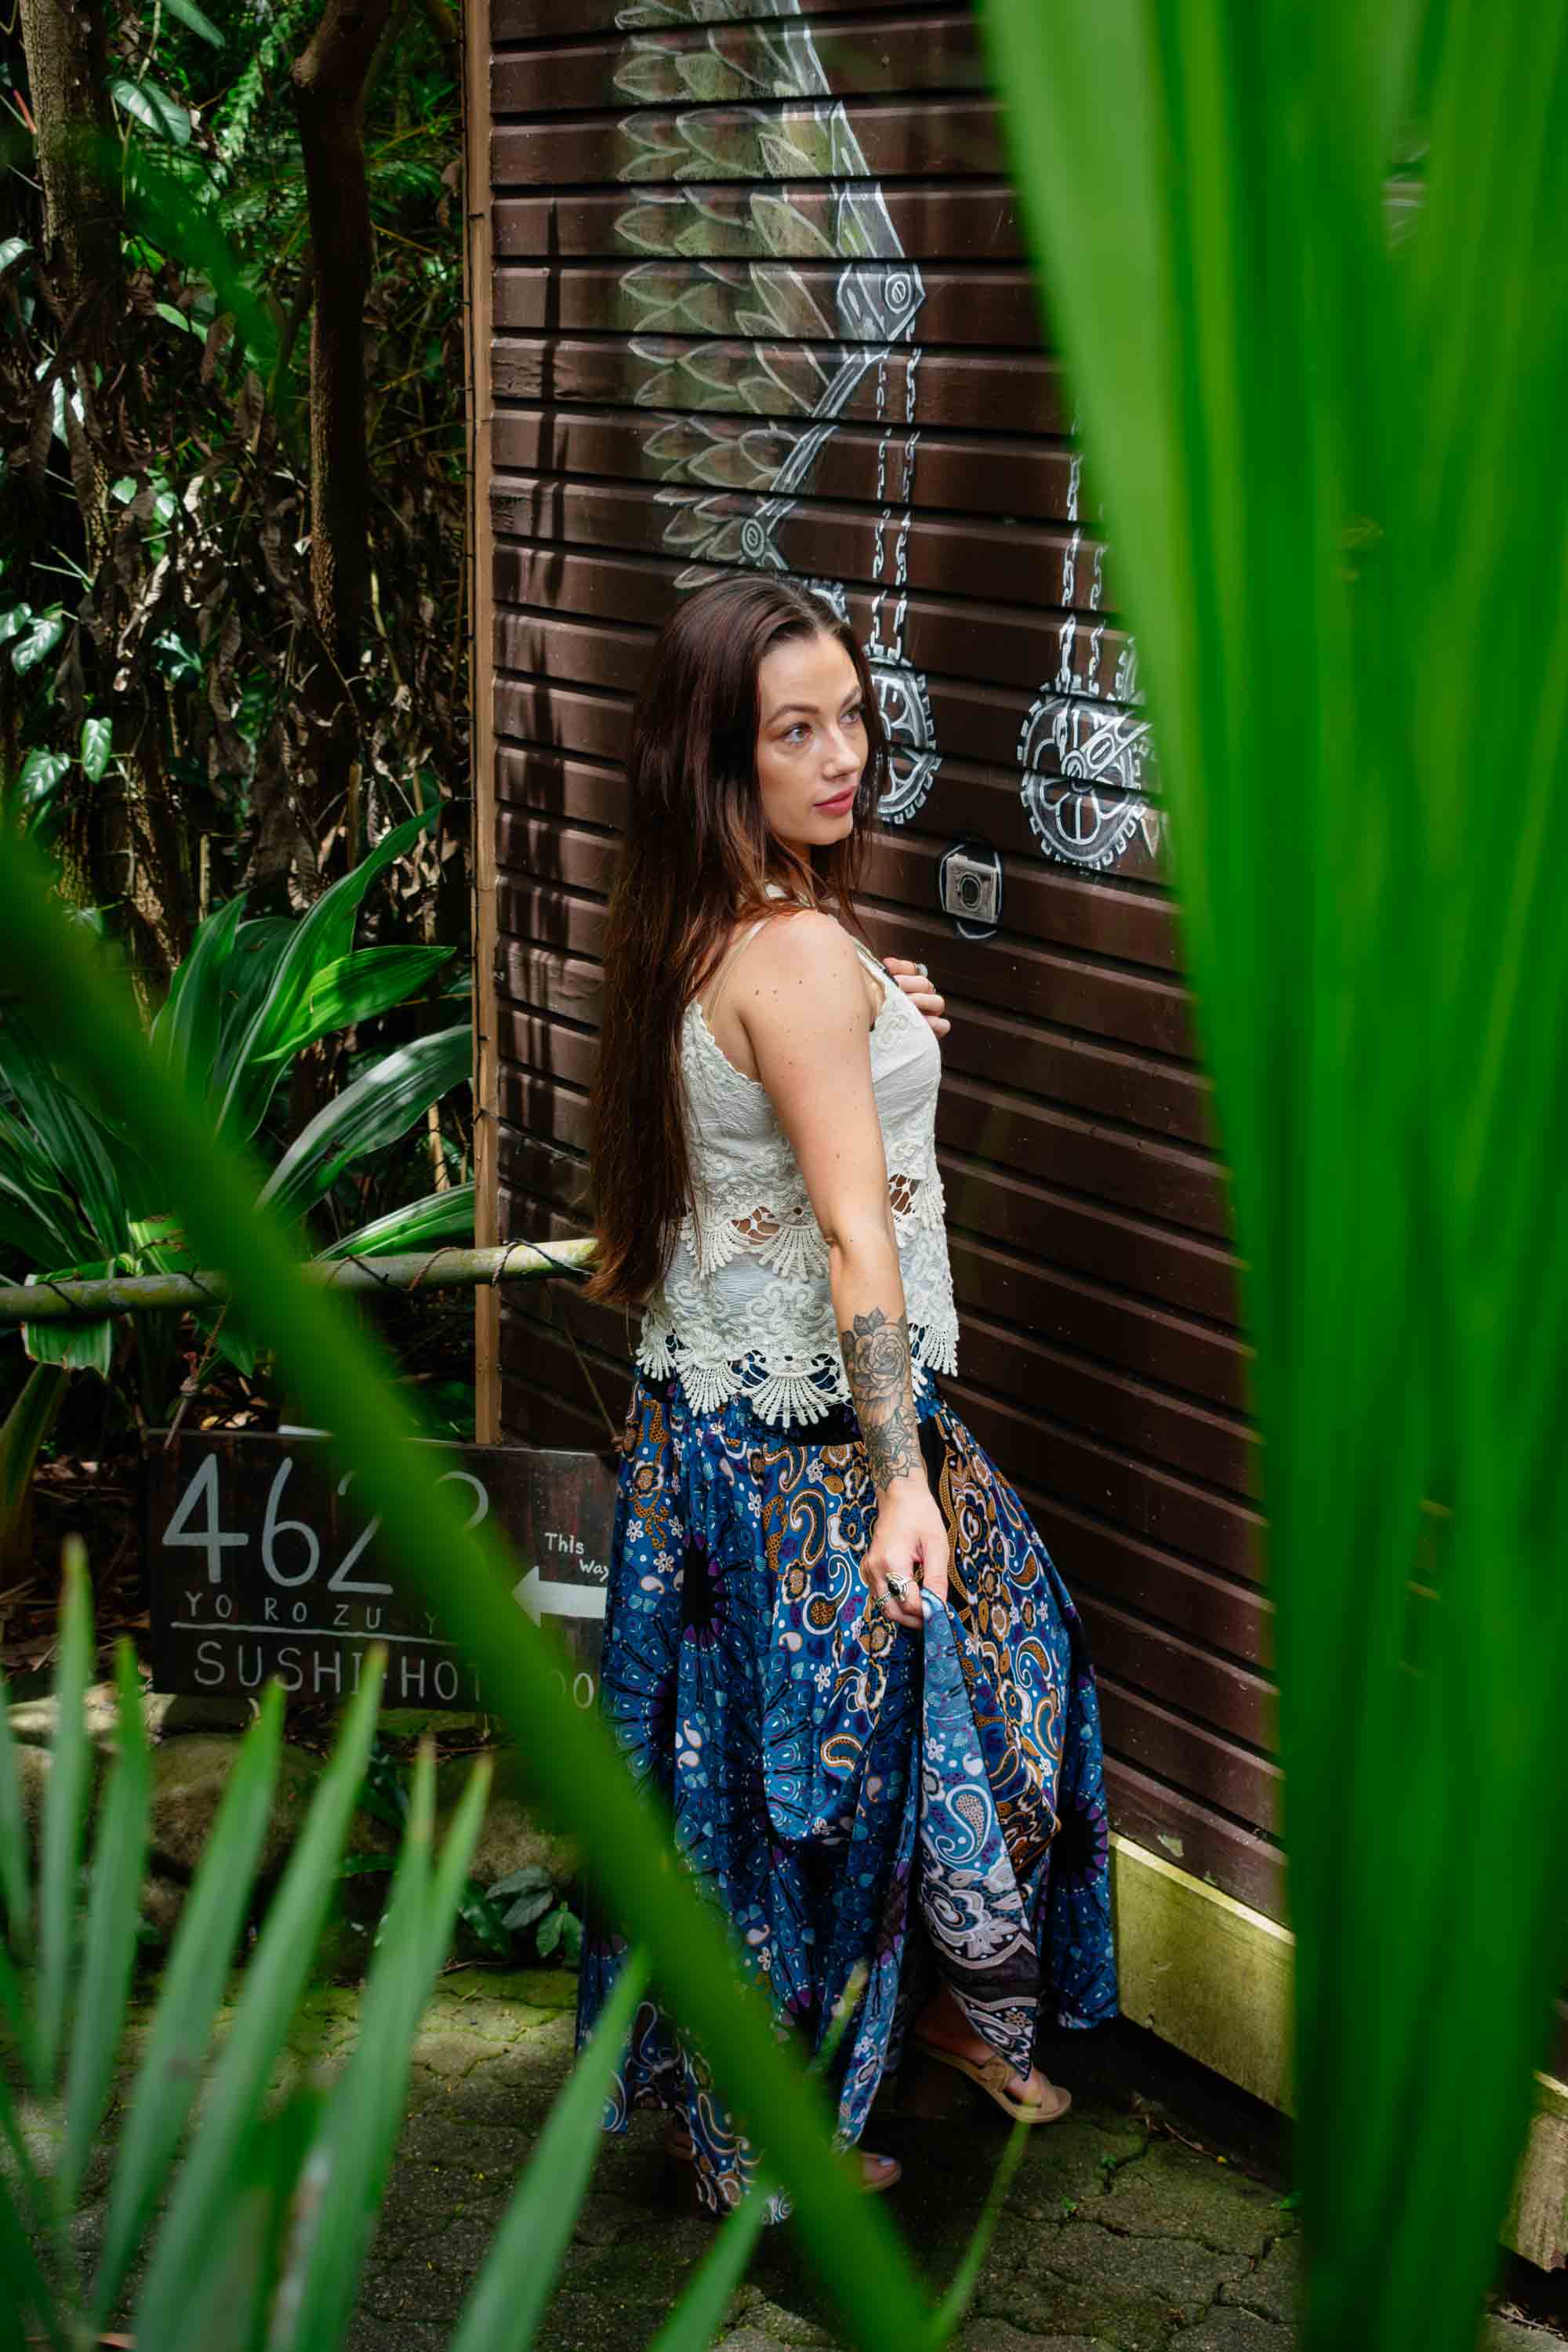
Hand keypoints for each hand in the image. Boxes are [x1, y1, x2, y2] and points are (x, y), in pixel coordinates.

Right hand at [863, 1479, 949, 1629]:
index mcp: (891, 1562)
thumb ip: (936, 1579)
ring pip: (884, 1605)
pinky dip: (896, 1600)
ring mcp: (869, 1569)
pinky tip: (913, 1595)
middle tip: (934, 1619)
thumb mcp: (937, 1545)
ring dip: (904, 1612)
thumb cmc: (920, 1515)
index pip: (908, 1602)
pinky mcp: (869, 1568)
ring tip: (926, 1608)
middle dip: (914, 1619)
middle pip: (891, 1610)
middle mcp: (875, 1568)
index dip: (926, 1613)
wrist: (900, 1495)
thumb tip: (939, 1606)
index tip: (943, 1614)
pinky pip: (881, 1594)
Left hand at [883, 956, 949, 1039]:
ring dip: (922, 1000)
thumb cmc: (876, 1019)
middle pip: (924, 983)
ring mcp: (931, 1015)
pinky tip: (921, 1021)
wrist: (877, 1046)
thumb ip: (883, 978)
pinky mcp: (934, 1032)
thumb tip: (887, 964)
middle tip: (895, 988)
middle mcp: (923, 998)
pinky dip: (934, 1022)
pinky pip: (943, 1024)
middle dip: (908, 983)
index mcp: (910, 987)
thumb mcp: (876, 996)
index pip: (912, 969)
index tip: (887, 967)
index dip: (901, 967)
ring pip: (938, 1001)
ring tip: (907, 1004)